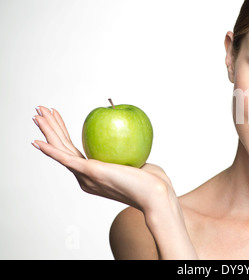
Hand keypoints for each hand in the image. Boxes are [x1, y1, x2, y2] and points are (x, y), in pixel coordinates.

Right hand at [31, 106, 171, 211]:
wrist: (155, 194)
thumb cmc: (152, 180)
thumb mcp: (135, 160)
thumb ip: (125, 151)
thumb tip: (126, 135)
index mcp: (93, 175)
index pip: (73, 150)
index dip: (62, 133)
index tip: (57, 117)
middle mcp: (85, 178)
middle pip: (63, 148)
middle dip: (50, 127)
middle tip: (40, 110)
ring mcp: (86, 176)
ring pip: (61, 149)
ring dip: (48, 130)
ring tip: (37, 114)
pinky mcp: (90, 171)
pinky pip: (66, 158)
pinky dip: (51, 150)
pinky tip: (37, 142)